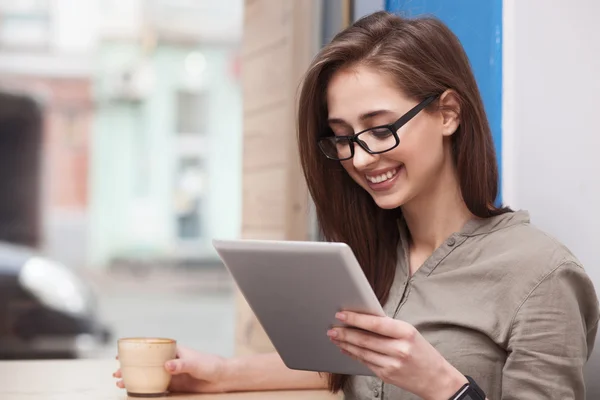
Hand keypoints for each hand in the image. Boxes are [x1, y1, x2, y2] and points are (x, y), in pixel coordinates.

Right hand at [113, 345, 228, 392]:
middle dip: (129, 367)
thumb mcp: (195, 363)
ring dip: (134, 379)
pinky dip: (145, 389)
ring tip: (120, 383)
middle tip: (116, 373)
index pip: (151, 348)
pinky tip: (135, 392)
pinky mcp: (174, 385)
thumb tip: (166, 366)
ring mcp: (170, 374)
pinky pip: (156, 387)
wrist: (222, 378)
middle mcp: (169, 361)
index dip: (135, 350)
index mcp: (173, 351)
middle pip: (145, 363)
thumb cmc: (211, 365)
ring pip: (148, 375)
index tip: (121, 354)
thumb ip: (181, 365)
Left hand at [328, 312, 467, 399]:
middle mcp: (399, 349)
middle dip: (345, 333)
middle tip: (332, 328)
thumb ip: (388, 327)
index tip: (341, 314)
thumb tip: (362, 318)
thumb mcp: (410, 333)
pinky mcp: (386, 375)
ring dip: (346, 344)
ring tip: (335, 337)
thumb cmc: (422, 352)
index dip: (356, 319)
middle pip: (365, 339)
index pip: (376, 324)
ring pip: (362, 352)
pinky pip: (365, 362)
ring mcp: (392, 364)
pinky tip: (346, 349)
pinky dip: (353, 354)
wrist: (436, 379)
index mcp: (406, 333)